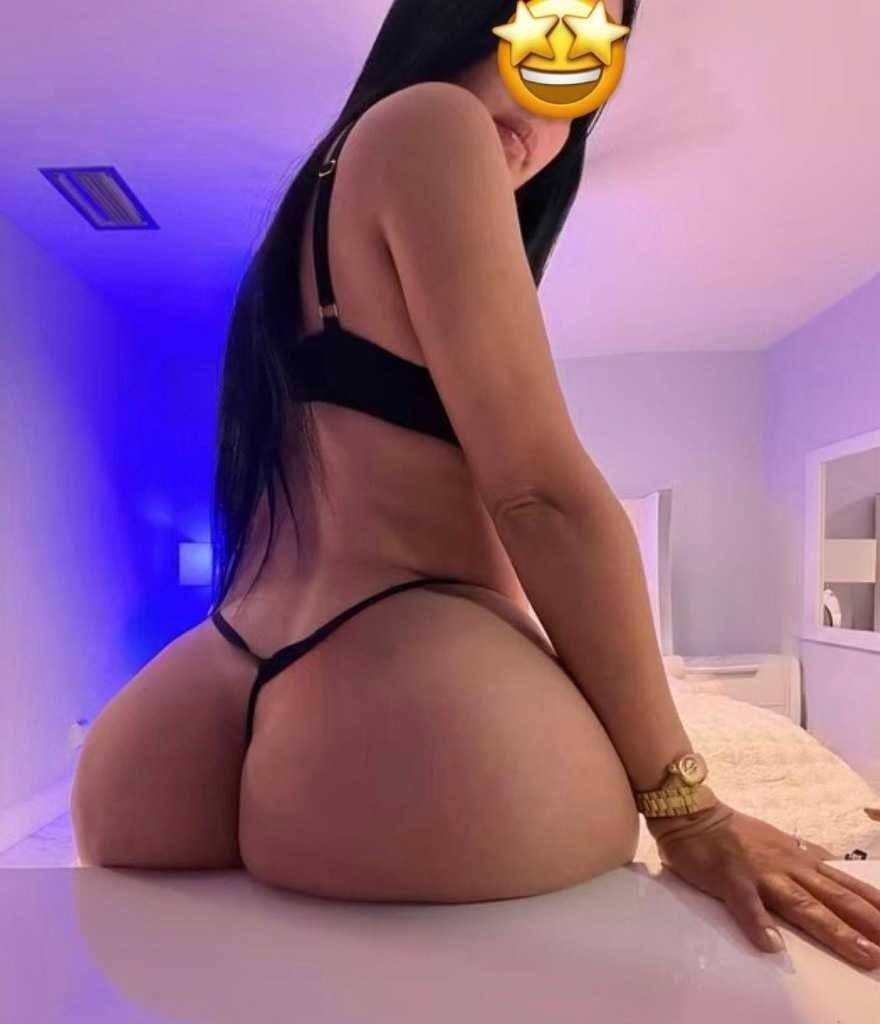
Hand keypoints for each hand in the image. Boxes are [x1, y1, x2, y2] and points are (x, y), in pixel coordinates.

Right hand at [649, 801, 879, 969]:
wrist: (692, 813)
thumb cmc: (733, 831)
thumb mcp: (778, 840)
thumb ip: (804, 856)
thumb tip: (831, 867)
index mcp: (798, 859)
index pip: (843, 884)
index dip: (872, 904)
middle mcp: (787, 866)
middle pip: (833, 897)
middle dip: (866, 922)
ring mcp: (760, 873)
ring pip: (802, 904)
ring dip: (833, 929)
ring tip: (860, 952)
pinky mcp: (730, 880)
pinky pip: (745, 905)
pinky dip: (759, 924)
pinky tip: (771, 946)